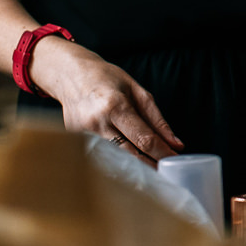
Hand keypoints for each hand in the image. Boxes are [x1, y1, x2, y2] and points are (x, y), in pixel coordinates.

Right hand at [33, 39, 182, 165]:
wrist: (70, 74)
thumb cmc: (107, 79)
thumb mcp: (137, 91)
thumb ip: (157, 120)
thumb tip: (175, 144)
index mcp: (114, 106)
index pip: (143, 138)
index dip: (162, 153)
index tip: (175, 161)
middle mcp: (96, 122)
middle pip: (129, 154)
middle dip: (151, 164)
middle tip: (167, 170)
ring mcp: (81, 134)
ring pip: (115, 160)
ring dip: (135, 167)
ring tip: (151, 170)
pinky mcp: (74, 140)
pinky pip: (101, 155)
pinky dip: (116, 161)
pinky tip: (127, 164)